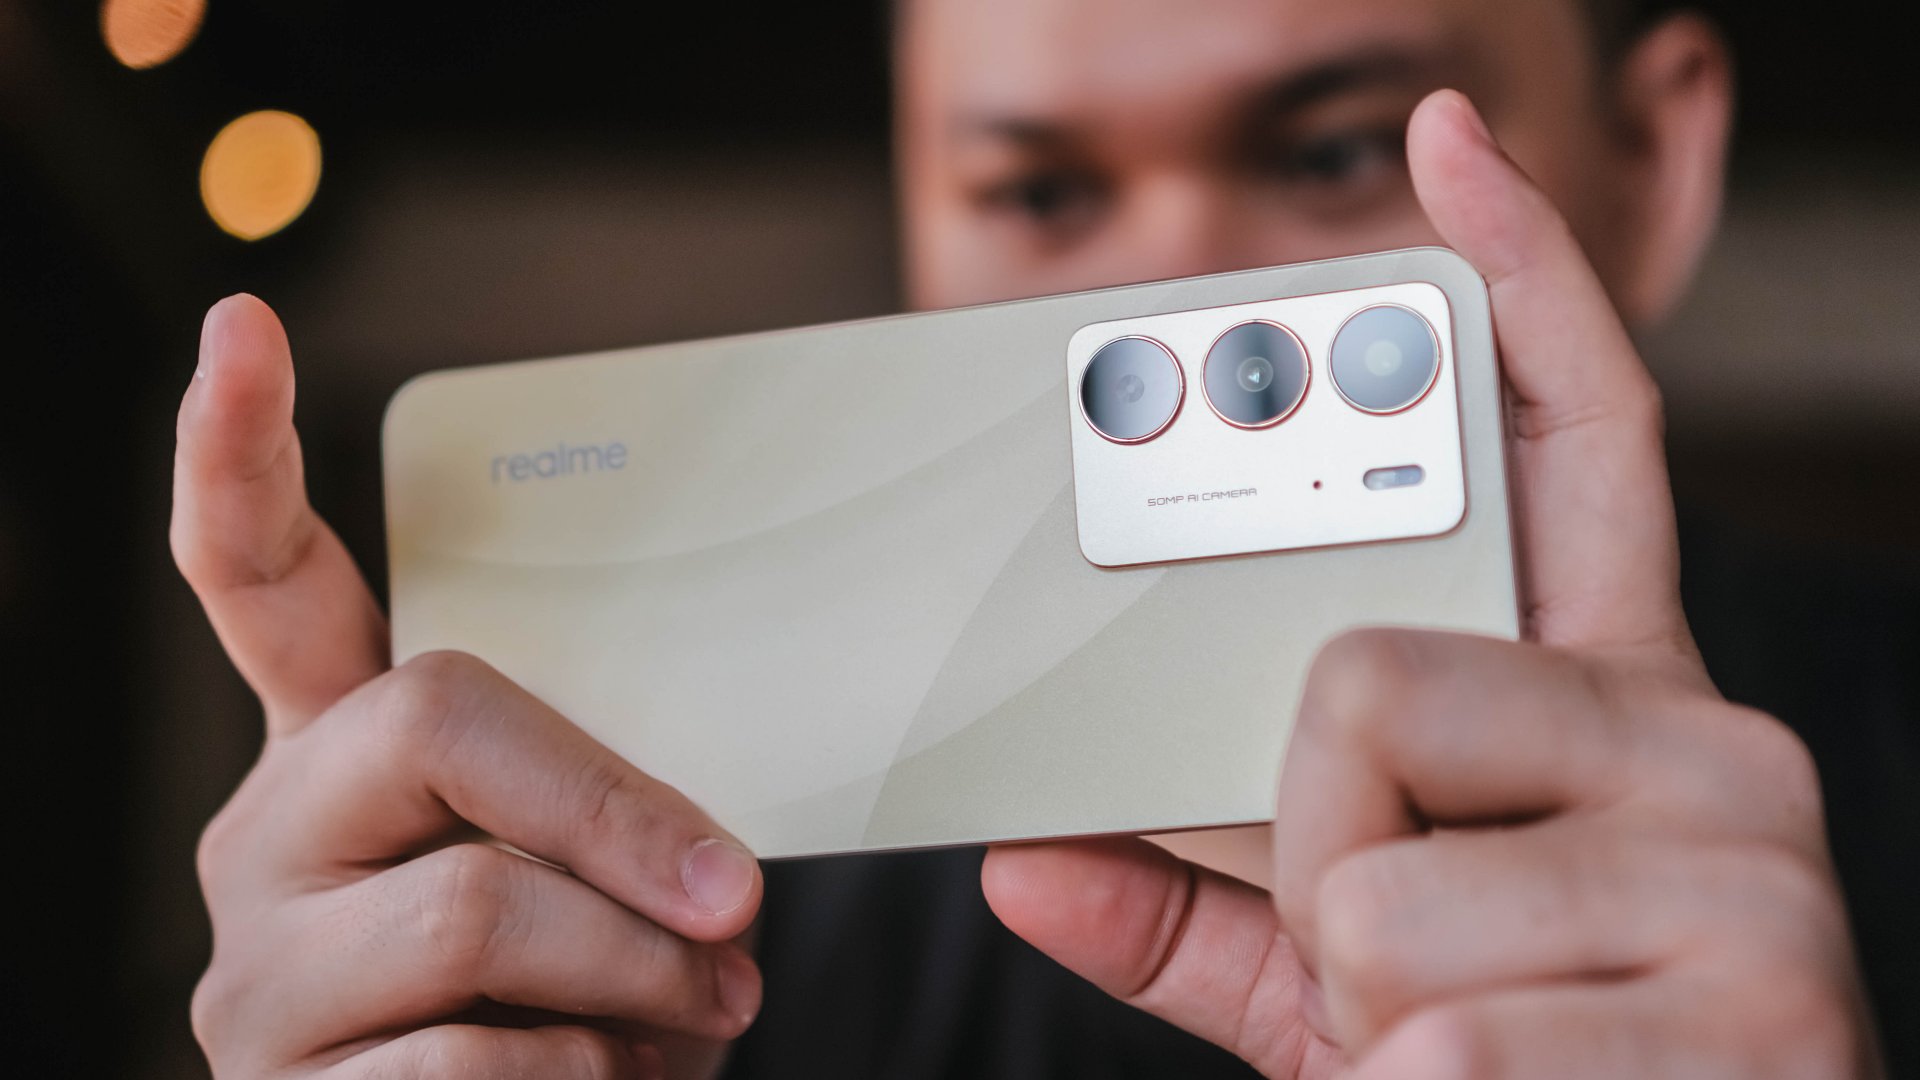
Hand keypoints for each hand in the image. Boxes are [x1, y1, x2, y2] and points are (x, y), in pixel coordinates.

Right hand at [175, 297, 763, 1078]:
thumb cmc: (588, 992)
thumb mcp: (601, 874)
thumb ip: (615, 818)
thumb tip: (716, 874)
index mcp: (342, 748)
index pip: (261, 578)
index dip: (239, 452)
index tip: (241, 323)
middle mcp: (267, 831)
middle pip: (438, 717)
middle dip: (623, 811)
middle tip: (743, 903)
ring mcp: (255, 968)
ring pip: (476, 906)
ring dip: (642, 972)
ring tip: (706, 1010)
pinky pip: (470, 1063)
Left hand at [981, 91, 1882, 1077]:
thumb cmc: (1515, 1072)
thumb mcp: (1345, 986)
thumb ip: (1196, 915)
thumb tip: (1024, 860)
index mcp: (1611, 704)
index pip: (1577, 441)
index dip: (1520, 279)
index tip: (1447, 148)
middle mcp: (1709, 746)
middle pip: (1367, 673)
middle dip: (1312, 836)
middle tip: (1383, 946)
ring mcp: (1754, 873)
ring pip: (1378, 884)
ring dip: (1365, 1002)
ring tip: (1469, 1051)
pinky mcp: (1768, 1012)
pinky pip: (1438, 1033)